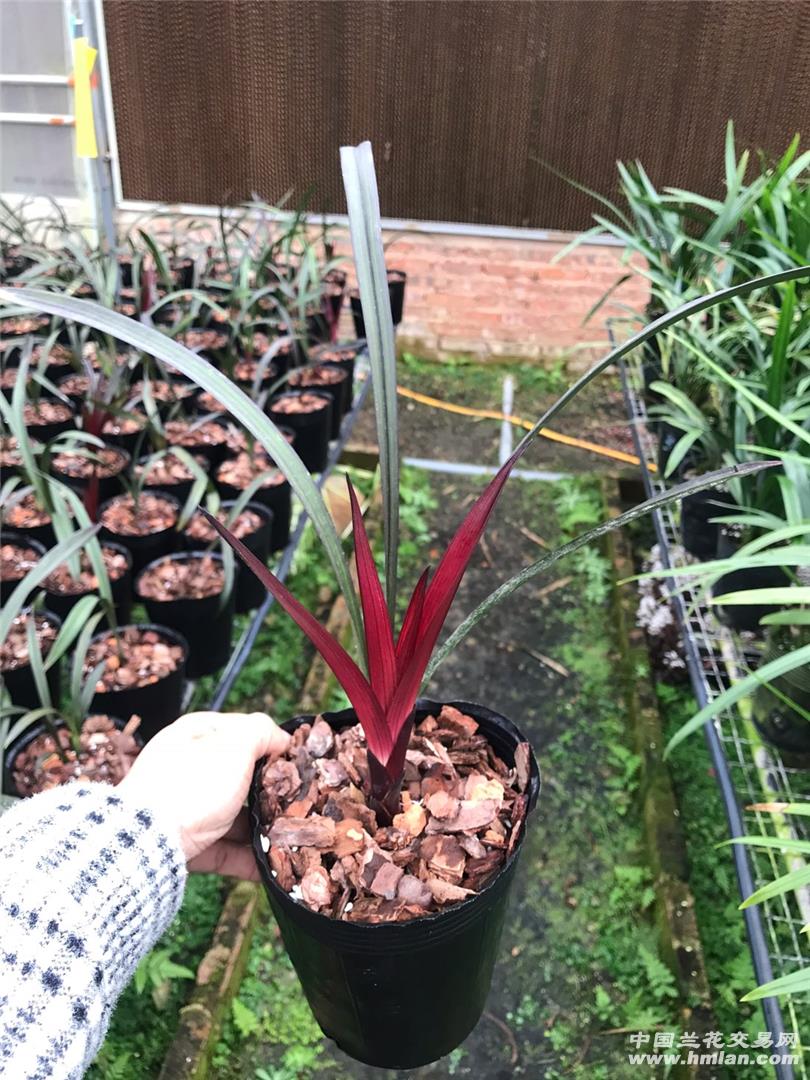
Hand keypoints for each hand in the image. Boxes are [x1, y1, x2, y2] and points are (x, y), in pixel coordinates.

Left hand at [119, 711, 288, 878]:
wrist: (147, 843)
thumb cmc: (191, 785)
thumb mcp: (234, 745)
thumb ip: (261, 732)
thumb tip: (280, 737)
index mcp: (199, 735)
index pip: (243, 732)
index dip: (273, 745)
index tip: (297, 762)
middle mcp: (192, 768)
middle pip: (242, 778)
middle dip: (272, 792)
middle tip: (299, 803)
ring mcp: (189, 808)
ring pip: (237, 817)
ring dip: (264, 829)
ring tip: (293, 839)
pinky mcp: (190, 844)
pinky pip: (227, 850)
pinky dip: (249, 859)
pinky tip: (273, 867)